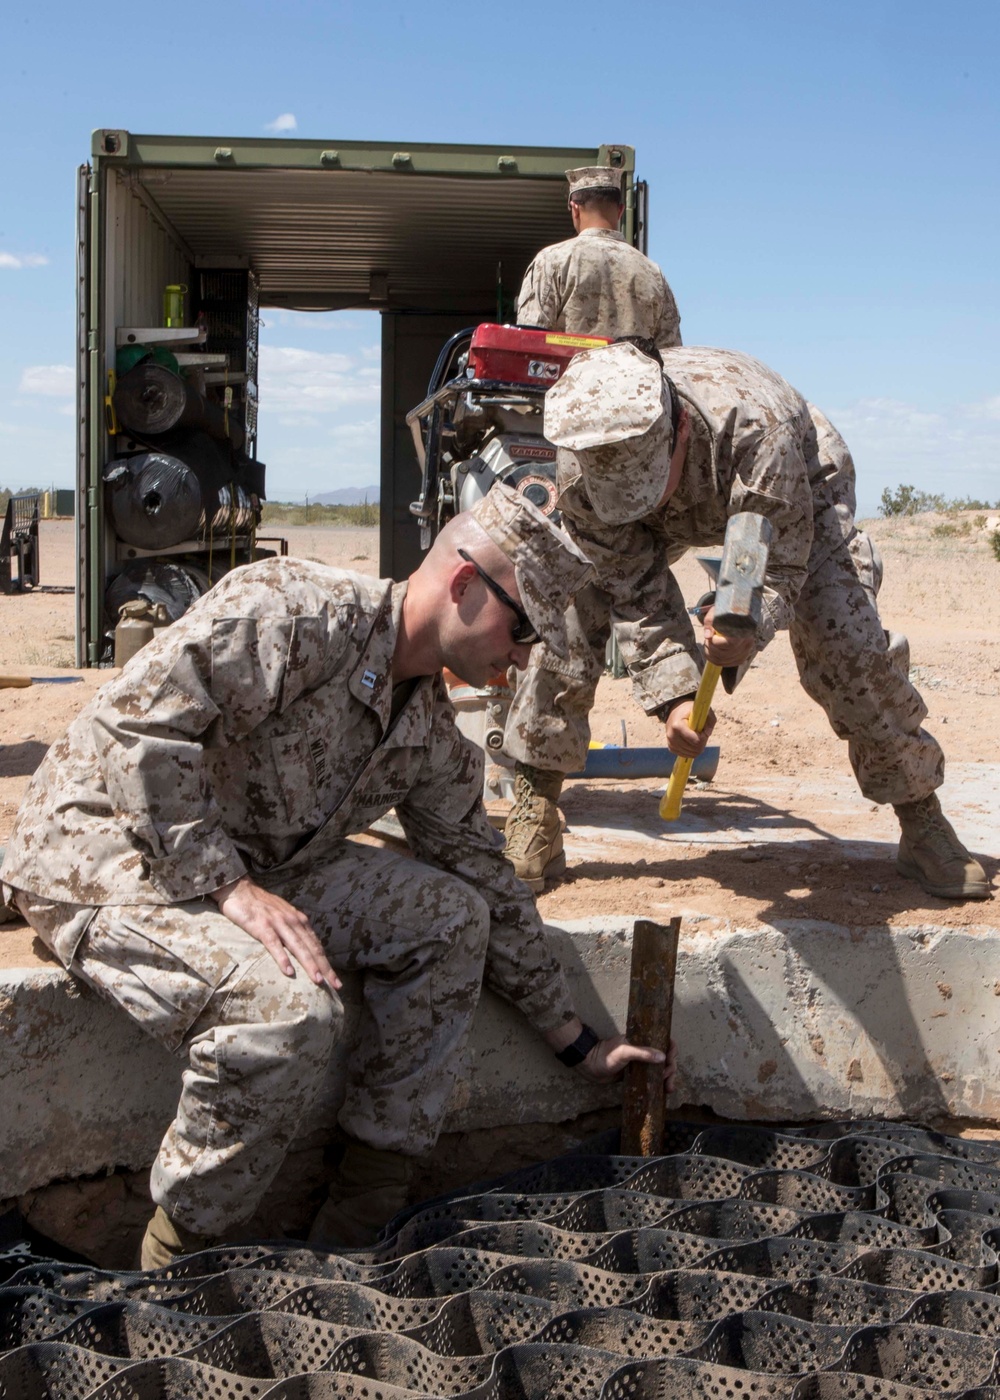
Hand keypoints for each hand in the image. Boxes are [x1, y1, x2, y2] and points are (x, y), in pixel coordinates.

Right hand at [212, 875, 341, 992]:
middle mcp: (293, 921)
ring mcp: (278, 923)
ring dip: (309, 964)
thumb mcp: (283, 916)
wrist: (240, 889)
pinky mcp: (262, 926)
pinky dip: (283, 958)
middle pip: (312, 948)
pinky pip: (274, 944)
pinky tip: (289, 972)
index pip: (316, 946)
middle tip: (336, 985)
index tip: (336, 981)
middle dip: (325, 968)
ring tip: (318, 981)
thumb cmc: (261, 906)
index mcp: (299, 921)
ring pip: (298, 947)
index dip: (327, 964)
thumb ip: (293, 930)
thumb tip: (304, 948)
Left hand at [579, 1035, 677, 1087]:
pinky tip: (663, 1092)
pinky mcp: (638, 1076)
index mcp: (643, 1041)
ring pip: (661, 1069)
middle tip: (668, 1079)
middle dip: (671, 1068)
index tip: (670, 1060)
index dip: (671, 1050)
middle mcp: (645, 1051)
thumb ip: (642, 1053)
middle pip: (665, 1058)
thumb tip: (663, 1057)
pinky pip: (652, 1079)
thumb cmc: (607, 1055)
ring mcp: (642, 1064)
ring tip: (669, 1089)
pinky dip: (659, 1084)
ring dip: (668, 1078)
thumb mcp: (625, 1052)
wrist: (591, 1067)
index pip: (663, 1041)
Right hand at [663, 699, 715, 757]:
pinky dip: (692, 750)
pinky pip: (687, 755)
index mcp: (677, 726)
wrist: (676, 712)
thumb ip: (710, 720)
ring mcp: (670, 743)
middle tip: (701, 733)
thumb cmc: (690, 711)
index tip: (704, 730)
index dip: (704, 737)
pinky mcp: (671, 748)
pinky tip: (692, 742)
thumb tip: (708, 733)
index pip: (696, 741)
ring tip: (696, 736)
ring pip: (691, 754)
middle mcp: (672, 736)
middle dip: (702, 742)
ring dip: (697, 747)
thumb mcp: (702, 710)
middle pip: (695, 749)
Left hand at [702, 606, 755, 667]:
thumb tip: (707, 636)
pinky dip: (713, 659)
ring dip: (710, 654)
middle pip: (725, 654)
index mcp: (744, 631)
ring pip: (723, 661)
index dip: (716, 642)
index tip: (712, 635)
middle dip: (711, 647)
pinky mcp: (740, 659)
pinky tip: (710, 651)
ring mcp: (744, 653)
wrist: (736, 618)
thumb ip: (710, 622)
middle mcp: (747, 644)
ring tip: (708, 643)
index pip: (730, 644)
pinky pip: (724, 664)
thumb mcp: (716, 613)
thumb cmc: (724, 613)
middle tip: (707, 639)